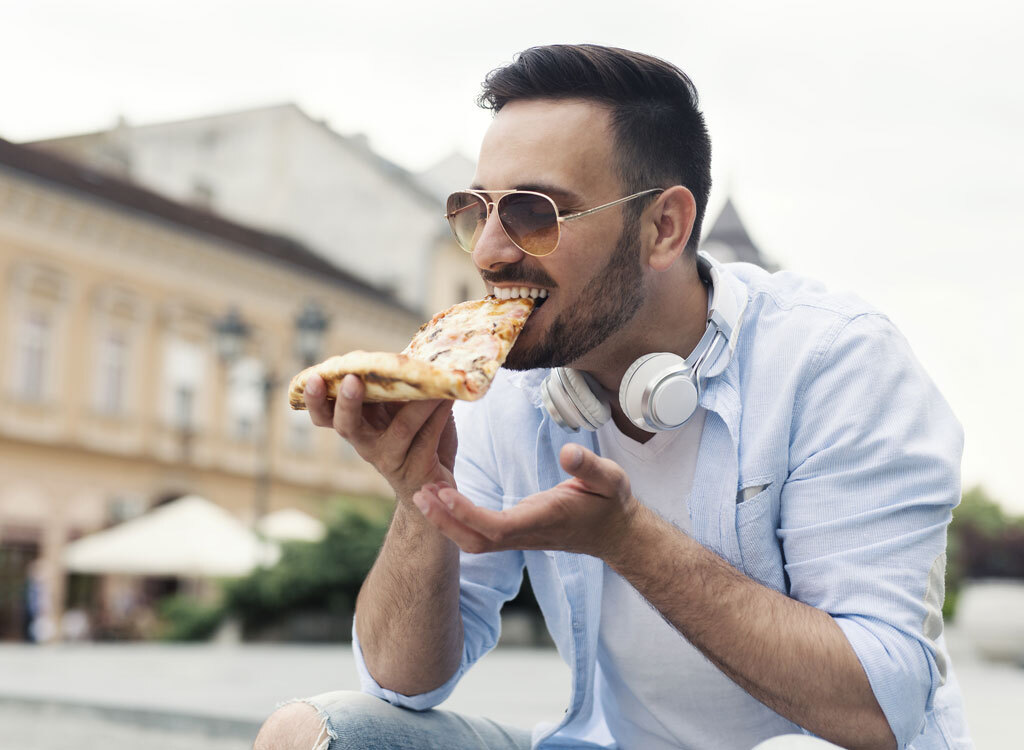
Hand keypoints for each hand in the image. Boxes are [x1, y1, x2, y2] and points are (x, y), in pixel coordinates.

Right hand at [304, 373, 457, 501]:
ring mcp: (390, 458)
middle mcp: (366, 443)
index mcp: (356, 424)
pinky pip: (428, 436)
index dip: (316, 397)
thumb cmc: (412, 438)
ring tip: (427, 381)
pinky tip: (448, 396)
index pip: (325, 412)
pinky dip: (439, 413)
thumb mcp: (397, 410)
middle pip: (346, 425)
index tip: (315, 376)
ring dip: (415, 403)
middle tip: (351, 380)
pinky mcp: (416, 467)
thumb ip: (395, 386)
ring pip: (400, 429)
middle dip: (346, 402)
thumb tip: (409, 352)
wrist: (432, 486)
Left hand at [411, 444, 637, 558]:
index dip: (467, 513)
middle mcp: (525, 534)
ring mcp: (517, 536)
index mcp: (542, 521)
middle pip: (474, 541)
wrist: (614, 532)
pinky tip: (442, 494)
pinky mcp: (514, 531)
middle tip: (418, 492)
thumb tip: (569, 453)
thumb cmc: (610, 502)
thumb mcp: (609, 479)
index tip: (444, 492)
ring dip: (445, 521)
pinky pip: (478, 532)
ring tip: (423, 492)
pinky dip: (455, 518)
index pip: (497, 527)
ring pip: (472, 540)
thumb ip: (589, 467)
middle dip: (444, 522)